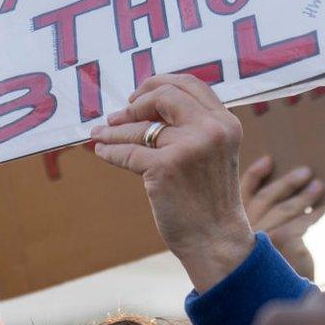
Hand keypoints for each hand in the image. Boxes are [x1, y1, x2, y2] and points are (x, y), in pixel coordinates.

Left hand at [90, 74, 253, 292]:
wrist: (216, 240)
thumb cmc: (209, 197)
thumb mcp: (213, 152)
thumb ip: (192, 125)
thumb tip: (143, 104)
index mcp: (225, 122)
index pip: (190, 84)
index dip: (159, 84)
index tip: (138, 96)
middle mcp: (210, 129)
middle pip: (163, 96)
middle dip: (134, 104)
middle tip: (117, 115)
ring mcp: (188, 147)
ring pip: (140, 128)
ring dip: (113, 130)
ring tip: (99, 133)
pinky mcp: (166, 167)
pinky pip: (127, 152)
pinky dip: (110, 151)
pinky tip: (101, 151)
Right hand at [241, 156, 324, 279]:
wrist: (274, 300)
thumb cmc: (265, 270)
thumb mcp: (254, 243)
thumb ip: (256, 221)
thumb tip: (278, 192)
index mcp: (232, 224)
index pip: (242, 192)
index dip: (255, 174)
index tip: (269, 160)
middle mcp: (242, 227)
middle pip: (267, 197)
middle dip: (288, 182)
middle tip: (306, 171)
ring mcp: (262, 233)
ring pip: (286, 207)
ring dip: (305, 195)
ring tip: (319, 186)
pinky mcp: (282, 241)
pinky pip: (303, 221)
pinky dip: (315, 213)